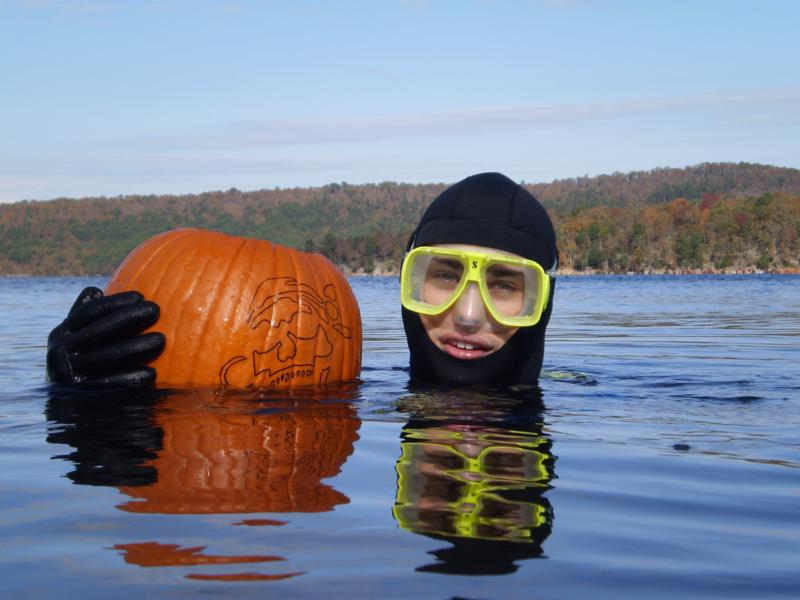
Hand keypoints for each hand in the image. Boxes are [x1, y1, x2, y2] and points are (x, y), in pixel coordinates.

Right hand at [47, 286, 164, 385]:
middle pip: (101, 330)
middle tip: (155, 310)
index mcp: (60, 334)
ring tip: (161, 339)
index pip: (90, 312)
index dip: (115, 302)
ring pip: (108, 356)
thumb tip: (95, 291)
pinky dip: (133, 377)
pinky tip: (152, 373)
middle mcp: (60, 353)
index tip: (140, 296)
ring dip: (137, 346)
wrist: (63, 407)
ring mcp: (70, 375)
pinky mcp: (83, 396)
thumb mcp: (72, 340)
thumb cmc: (78, 362)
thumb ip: (81, 317)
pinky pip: (112, 384)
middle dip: (129, 318)